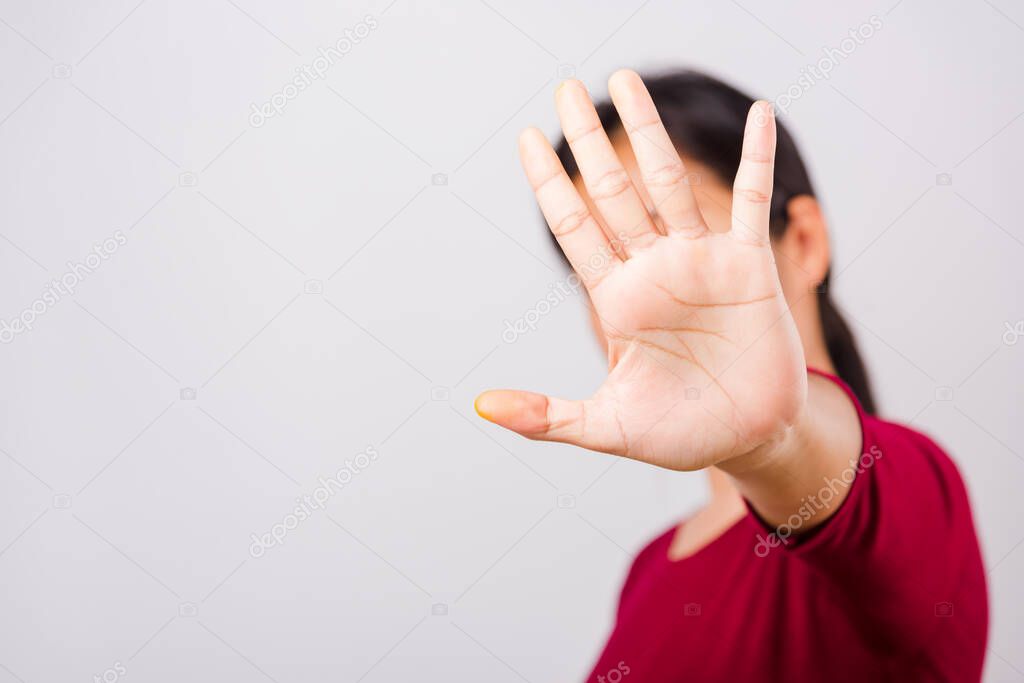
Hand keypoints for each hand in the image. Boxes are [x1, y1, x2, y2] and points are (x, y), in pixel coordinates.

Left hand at [476, 71, 806, 471]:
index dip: (549, 182)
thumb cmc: (680, 434)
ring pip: (669, 182)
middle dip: (590, 139)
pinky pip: (753, 201)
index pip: (573, 226)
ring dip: (650, 130)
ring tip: (625, 79)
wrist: (750, 439)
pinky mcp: (750, 267)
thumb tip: (481, 406)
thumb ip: (548, 416)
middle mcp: (652, 269)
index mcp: (615, 299)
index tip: (527, 137)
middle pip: (613, 190)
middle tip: (566, 88)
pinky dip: (758, 158)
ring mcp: (701, 262)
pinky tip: (760, 113)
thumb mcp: (609, 427)